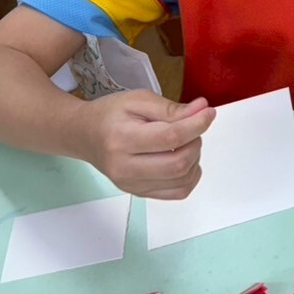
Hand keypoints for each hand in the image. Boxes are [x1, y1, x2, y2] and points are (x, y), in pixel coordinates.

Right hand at [82, 92, 215, 198]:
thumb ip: (171, 108)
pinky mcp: (139, 193)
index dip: (197, 125)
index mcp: (121, 139)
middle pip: (178, 164)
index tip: (209, 112)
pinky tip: (184, 160)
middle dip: (196, 142)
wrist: (85, 136)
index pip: (170, 138)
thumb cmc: (111, 114)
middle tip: (192, 127)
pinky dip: (190, 176)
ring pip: (181, 180)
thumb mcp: (138, 100)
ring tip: (185, 142)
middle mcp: (124, 168)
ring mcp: (131, 185)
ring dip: (195, 159)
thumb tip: (202, 110)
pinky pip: (177, 193)